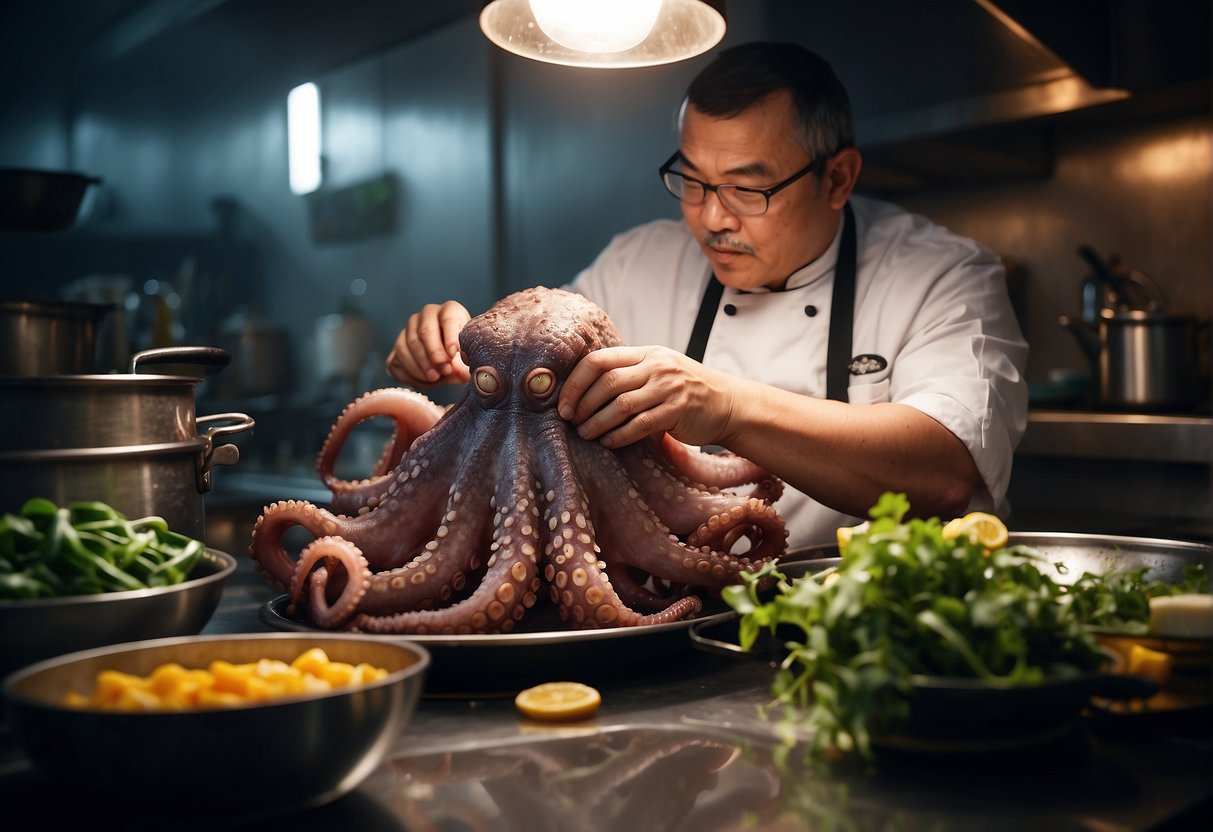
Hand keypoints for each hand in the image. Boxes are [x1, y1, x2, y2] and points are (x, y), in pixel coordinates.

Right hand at [385, 301, 471, 386]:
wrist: (447, 364)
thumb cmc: (461, 356)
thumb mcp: (467, 358)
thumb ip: (465, 364)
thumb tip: (464, 375)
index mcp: (450, 310)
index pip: (449, 319)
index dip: (450, 337)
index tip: (453, 354)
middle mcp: (427, 315)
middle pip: (425, 331)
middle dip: (434, 353)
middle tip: (444, 370)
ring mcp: (409, 329)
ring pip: (408, 345)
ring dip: (421, 365)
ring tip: (435, 378)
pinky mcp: (397, 347)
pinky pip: (397, 360)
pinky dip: (410, 373)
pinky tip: (424, 381)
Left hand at [557, 346, 736, 448]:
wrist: (728, 404)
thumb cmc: (685, 390)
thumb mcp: (658, 371)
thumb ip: (628, 375)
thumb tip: (582, 393)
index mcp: (646, 353)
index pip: (599, 360)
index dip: (576, 382)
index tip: (564, 403)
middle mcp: (656, 366)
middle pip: (607, 381)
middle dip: (583, 403)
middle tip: (571, 421)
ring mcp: (669, 387)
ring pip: (621, 405)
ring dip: (598, 422)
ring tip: (586, 434)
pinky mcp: (678, 410)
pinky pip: (640, 425)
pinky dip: (619, 436)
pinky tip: (609, 442)